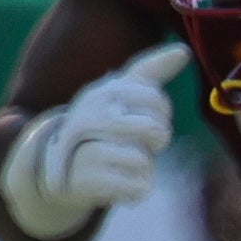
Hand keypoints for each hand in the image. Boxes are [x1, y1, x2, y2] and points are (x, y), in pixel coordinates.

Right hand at [0, 45, 182, 238]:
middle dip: (156, 140)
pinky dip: (138, 189)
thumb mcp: (119, 94)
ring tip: (126, 164)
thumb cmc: (101, 128)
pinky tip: (124, 185)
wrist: (57, 170)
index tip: (150, 116)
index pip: (153, 97)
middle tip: (142, 143)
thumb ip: (150, 71)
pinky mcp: (89, 180)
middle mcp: (92, 115)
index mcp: (104, 91)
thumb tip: (183, 50)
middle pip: (153, 130)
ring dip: (145, 167)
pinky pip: (137, 186)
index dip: (161, 111)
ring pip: (143, 160)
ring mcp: (88, 147)